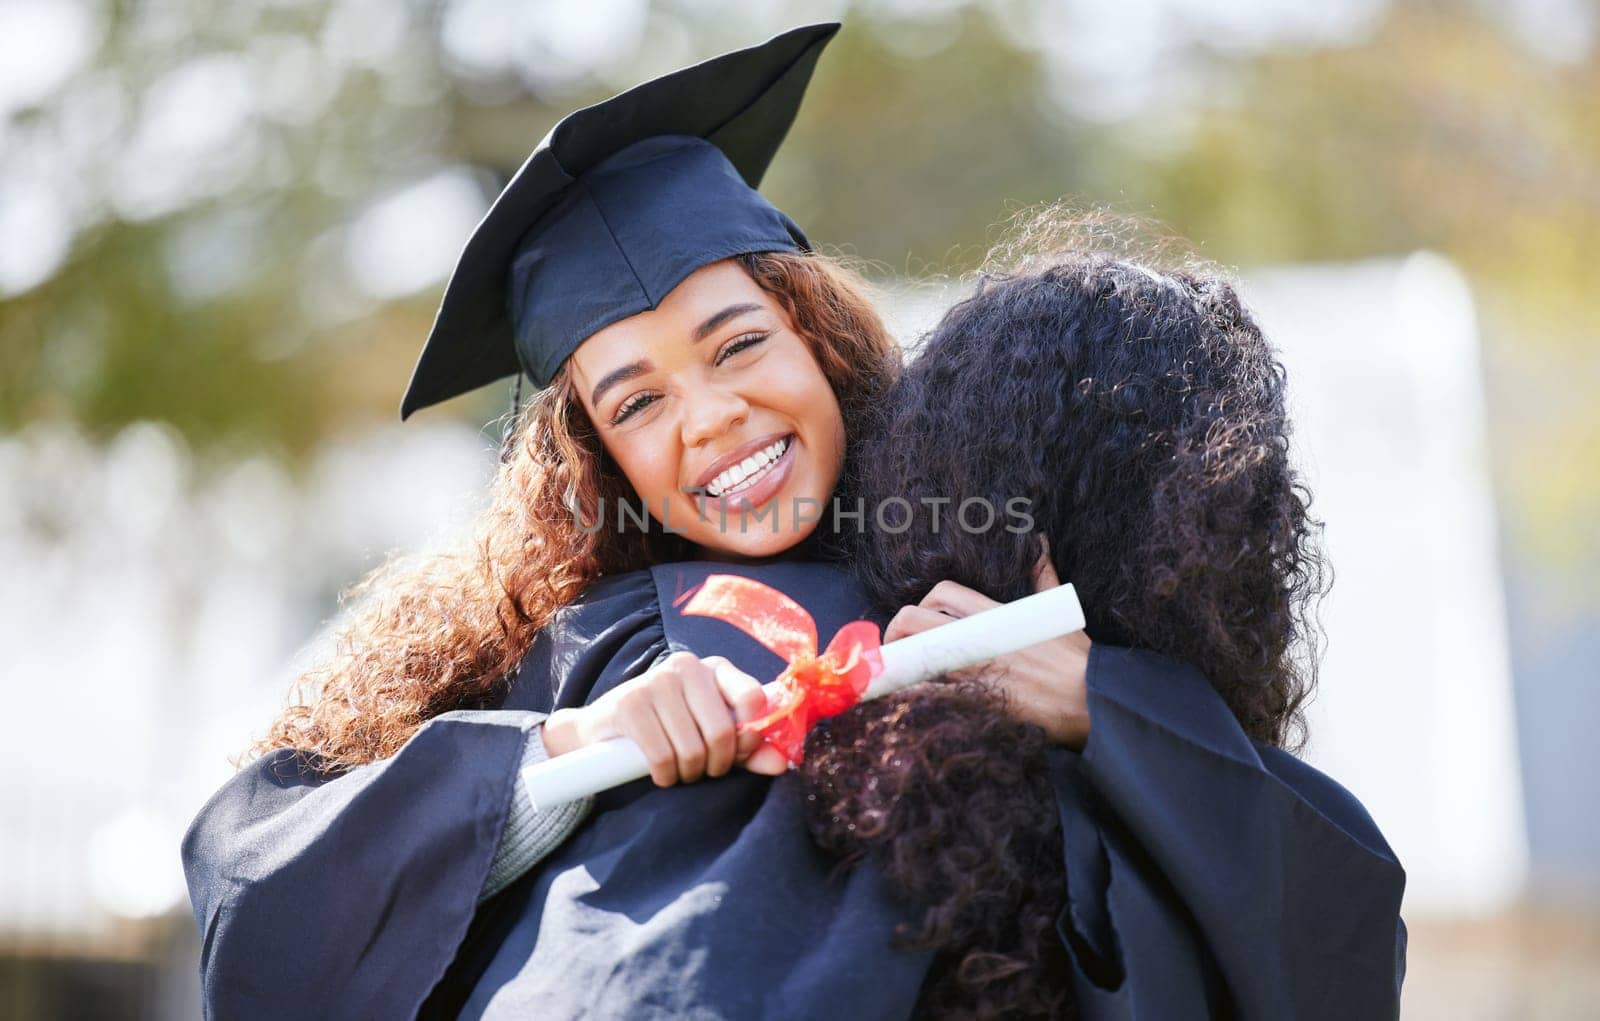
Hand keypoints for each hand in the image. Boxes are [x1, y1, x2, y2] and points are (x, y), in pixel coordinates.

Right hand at [542, 652, 790, 784]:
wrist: (607, 729)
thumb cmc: (671, 729)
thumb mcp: (714, 735)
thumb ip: (750, 748)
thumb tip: (782, 764)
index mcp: (716, 669)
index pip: (754, 699)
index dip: (750, 736)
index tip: (737, 752)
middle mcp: (687, 666)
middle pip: (723, 732)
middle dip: (717, 764)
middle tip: (705, 770)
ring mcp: (656, 681)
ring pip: (692, 749)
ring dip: (689, 773)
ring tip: (681, 770)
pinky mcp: (630, 703)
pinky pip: (662, 756)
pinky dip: (666, 776)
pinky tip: (661, 773)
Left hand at [883, 544, 1091, 749]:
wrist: (1092, 700)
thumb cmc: (1075, 658)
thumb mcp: (1058, 610)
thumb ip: (1042, 576)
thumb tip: (1040, 541)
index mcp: (994, 615)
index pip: (942, 593)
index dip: (921, 604)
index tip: (915, 623)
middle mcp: (978, 639)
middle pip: (914, 621)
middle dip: (895, 632)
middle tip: (894, 651)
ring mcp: (975, 670)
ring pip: (914, 659)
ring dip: (899, 667)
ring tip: (892, 678)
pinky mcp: (976, 701)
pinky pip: (930, 695)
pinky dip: (913, 696)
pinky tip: (905, 701)